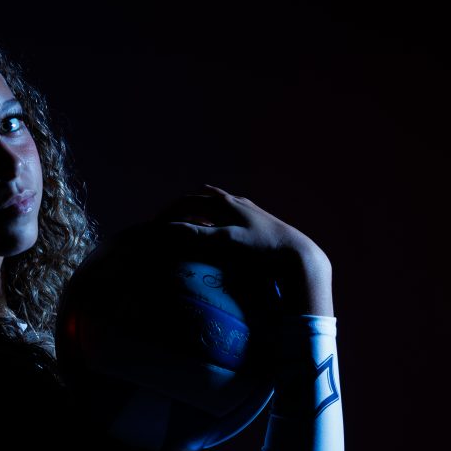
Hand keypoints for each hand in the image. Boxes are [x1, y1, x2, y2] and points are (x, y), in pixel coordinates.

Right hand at [152, 184, 333, 315]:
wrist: (296, 253)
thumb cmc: (261, 248)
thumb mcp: (225, 242)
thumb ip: (196, 235)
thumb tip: (168, 229)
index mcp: (223, 204)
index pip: (186, 202)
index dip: (167, 213)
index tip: (154, 225)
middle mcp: (234, 201)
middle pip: (200, 196)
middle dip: (180, 207)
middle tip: (167, 220)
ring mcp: (246, 209)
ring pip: (216, 202)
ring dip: (199, 208)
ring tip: (189, 221)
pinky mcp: (256, 219)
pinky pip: (229, 211)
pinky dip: (215, 216)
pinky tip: (218, 229)